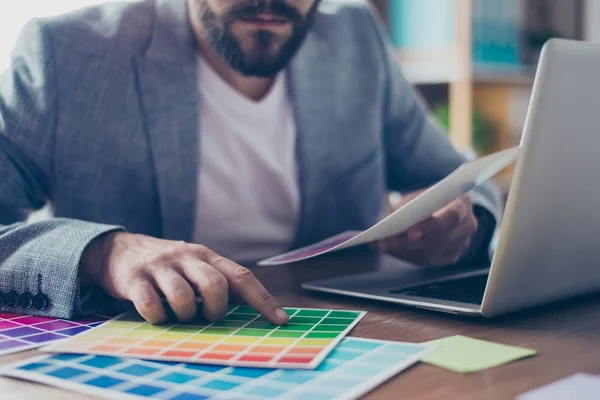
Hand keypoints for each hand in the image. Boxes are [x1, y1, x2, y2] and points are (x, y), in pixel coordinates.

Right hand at [80, 232, 288, 324]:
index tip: (280, 319)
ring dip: (185, 315)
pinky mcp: (134, 279)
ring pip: (183, 297)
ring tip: (178, 315)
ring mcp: (160, 266)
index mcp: (206, 256)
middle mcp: (186, 257)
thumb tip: (250, 310)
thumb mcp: (194, 266)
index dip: (263, 299)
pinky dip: (157, 317)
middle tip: (207, 316)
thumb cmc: (166, 265)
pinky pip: (151, 304)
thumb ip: (218, 282)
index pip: (241, 277)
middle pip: (215, 285)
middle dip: (216, 309)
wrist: (117, 250)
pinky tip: (156, 314)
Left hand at [375, 190, 477, 266]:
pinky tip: (391, 249)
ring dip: (403, 250)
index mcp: (463, 203)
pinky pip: (429, 261)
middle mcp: (468, 225)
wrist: (433, 208)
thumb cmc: (424, 200)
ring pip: (431, 253)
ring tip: (381, 245)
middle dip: (409, 243)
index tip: (410, 232)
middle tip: (384, 242)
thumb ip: (410, 207)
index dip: (431, 226)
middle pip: (440, 239)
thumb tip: (393, 223)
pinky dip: (407, 255)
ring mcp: (462, 244)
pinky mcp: (451, 256)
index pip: (452, 217)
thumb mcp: (417, 196)